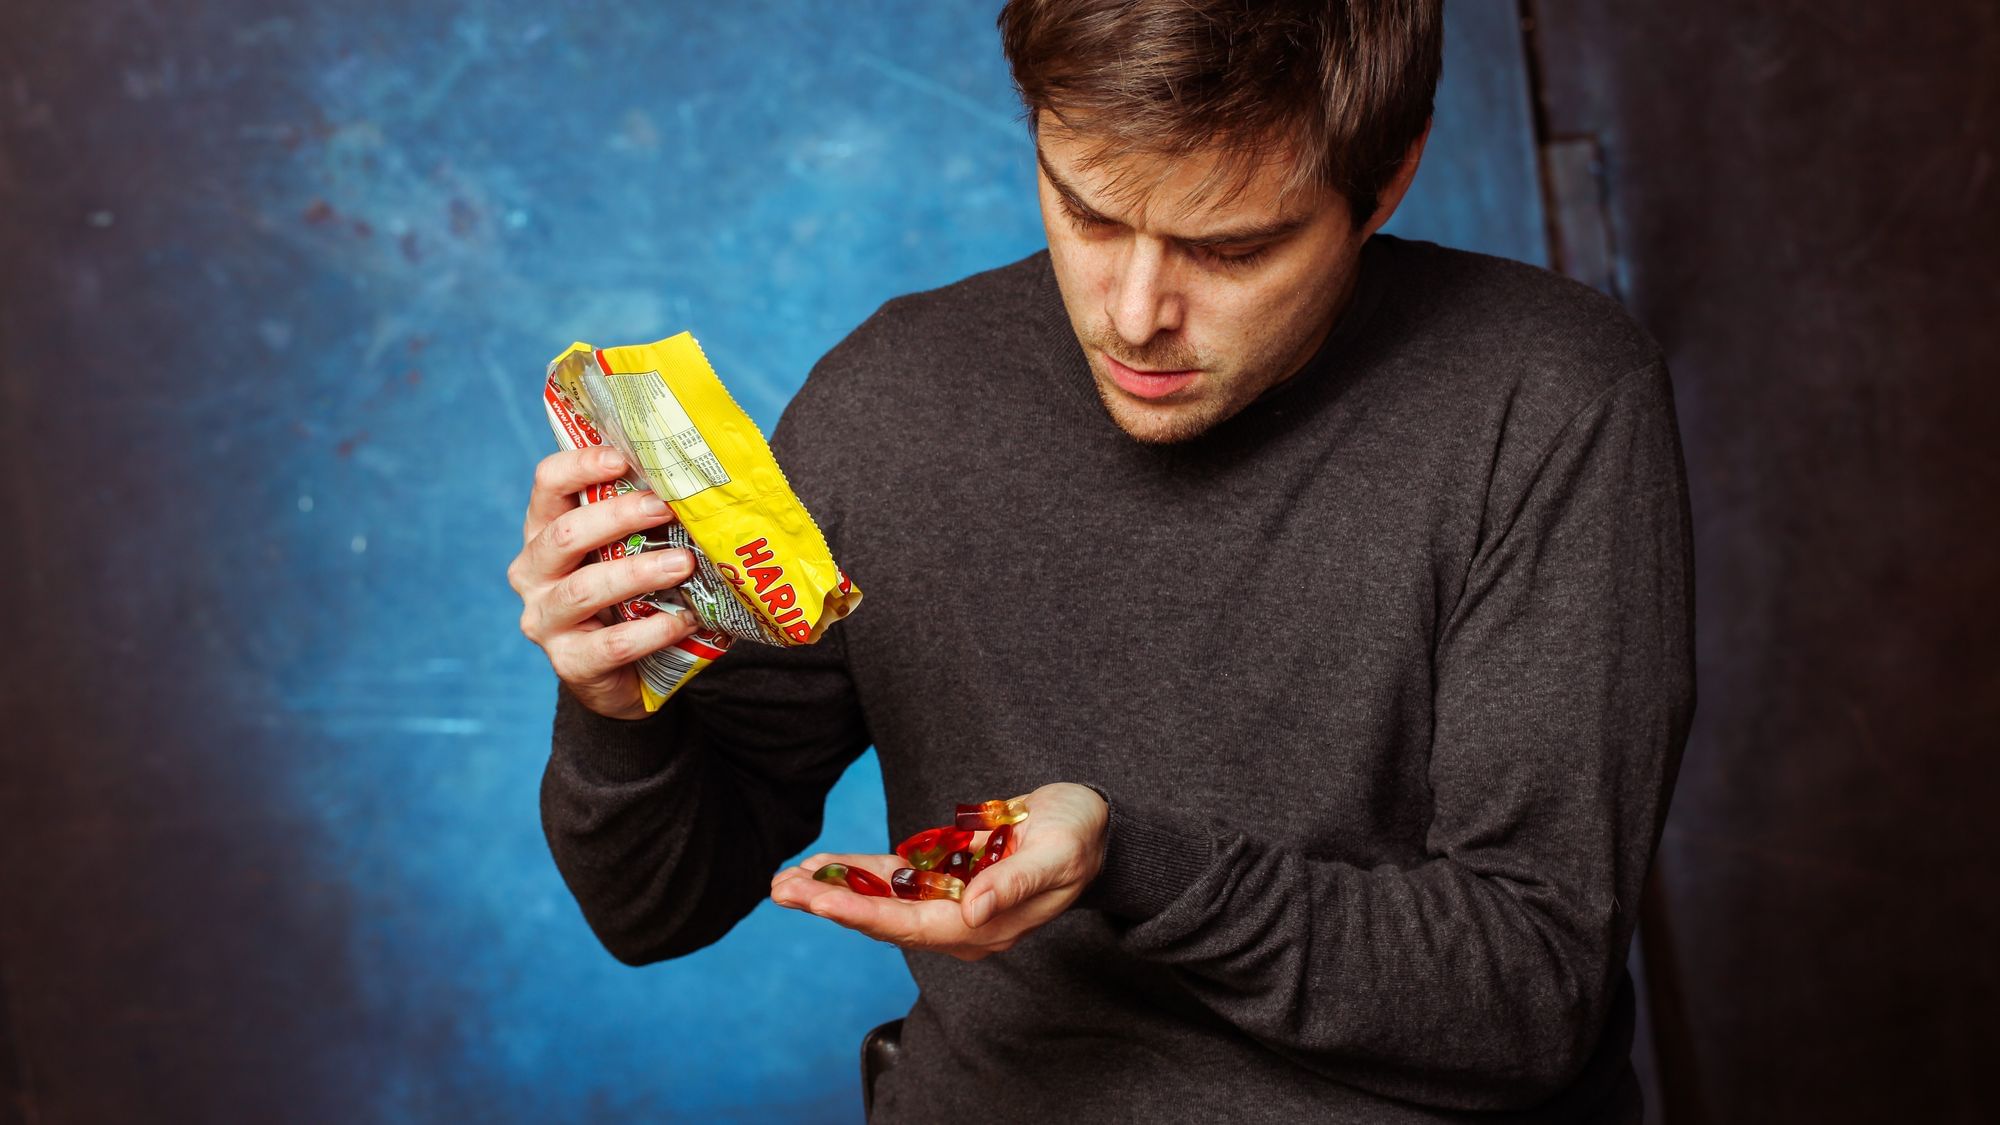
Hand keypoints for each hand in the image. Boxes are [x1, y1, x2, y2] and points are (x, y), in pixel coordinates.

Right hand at [507, 447, 703, 719]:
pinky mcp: (570, 662)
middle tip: (665, 509)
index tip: (622, 459)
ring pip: (584, 589)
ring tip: (684, 563)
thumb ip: (641, 518)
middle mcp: (533, 573)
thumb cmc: (626, 595)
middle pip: (565, 534)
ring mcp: (545, 620)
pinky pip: (613, 643)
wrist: (622, 673)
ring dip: (639, 572)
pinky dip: (654, 629)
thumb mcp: (624, 550)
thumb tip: (695, 478)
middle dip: (618, 517)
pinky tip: (686, 619)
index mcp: (544, 531)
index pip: (547, 484)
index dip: (580, 465)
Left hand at [768, 783, 1108, 959]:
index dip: (863, 914)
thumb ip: (1013, 884)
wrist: (1093, 825)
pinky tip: (823, 864)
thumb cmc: (1080, 836)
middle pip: (885, 919)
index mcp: (985, 926)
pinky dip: (858, 871)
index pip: (912, 925)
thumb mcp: (1056, 854)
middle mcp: (961, 923)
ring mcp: (950, 902)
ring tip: (785, 880)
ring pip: (882, 901)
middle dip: (831, 904)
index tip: (820, 901)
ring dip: (834, 890)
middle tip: (781, 890)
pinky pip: (894, 879)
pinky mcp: (946, 878)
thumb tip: (973, 911)